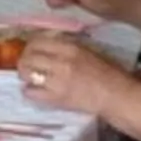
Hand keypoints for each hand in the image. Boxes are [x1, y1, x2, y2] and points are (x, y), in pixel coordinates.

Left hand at [12, 33, 133, 119]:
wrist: (116, 96)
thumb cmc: (108, 73)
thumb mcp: (88, 51)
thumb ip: (67, 47)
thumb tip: (47, 44)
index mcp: (70, 47)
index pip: (38, 41)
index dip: (30, 46)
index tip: (30, 51)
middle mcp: (61, 61)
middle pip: (28, 56)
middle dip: (23, 61)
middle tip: (25, 65)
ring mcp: (57, 80)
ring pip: (26, 73)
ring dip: (25, 75)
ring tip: (29, 78)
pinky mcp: (56, 98)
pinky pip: (31, 92)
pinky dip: (29, 91)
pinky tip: (34, 91)